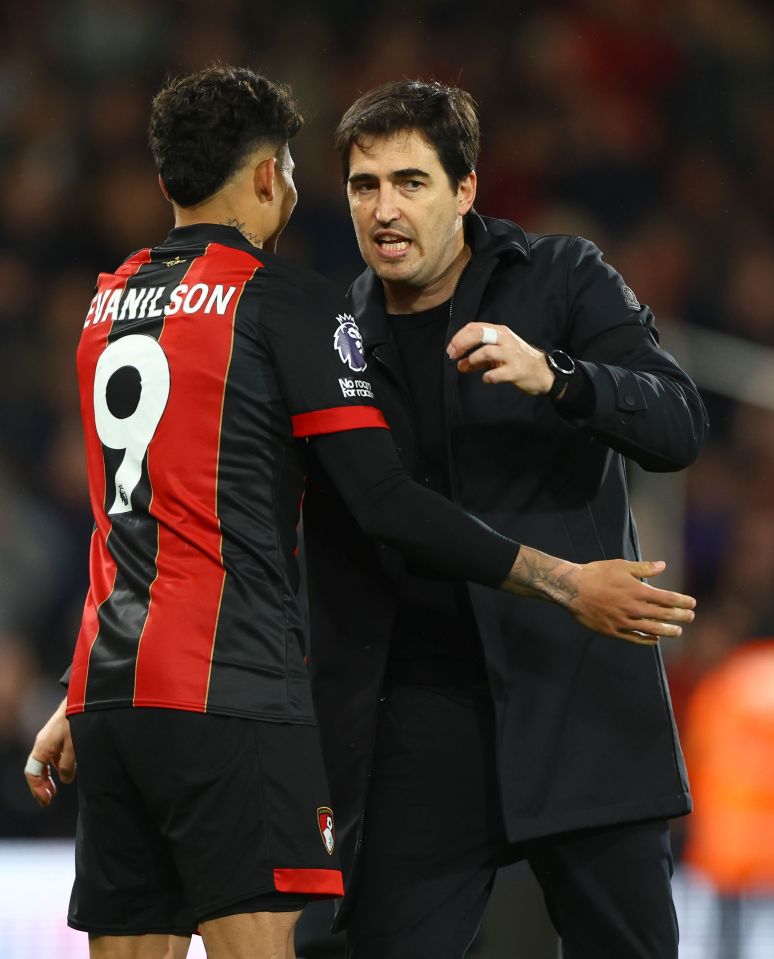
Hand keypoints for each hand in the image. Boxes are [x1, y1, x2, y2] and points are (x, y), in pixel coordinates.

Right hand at [24, 697, 74, 806]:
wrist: (82, 698)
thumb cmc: (77, 719)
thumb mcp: (74, 746)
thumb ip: (67, 765)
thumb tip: (65, 779)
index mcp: (42, 747)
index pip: (32, 773)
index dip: (37, 788)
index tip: (46, 800)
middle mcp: (42, 743)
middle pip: (36, 769)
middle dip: (41, 785)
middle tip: (49, 799)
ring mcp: (49, 738)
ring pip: (45, 762)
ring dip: (49, 776)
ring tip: (55, 788)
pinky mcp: (58, 733)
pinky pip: (53, 754)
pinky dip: (56, 765)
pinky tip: (67, 769)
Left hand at [446, 323, 553, 394]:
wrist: (542, 373)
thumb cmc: (516, 361)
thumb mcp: (496, 357)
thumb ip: (476, 360)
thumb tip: (459, 365)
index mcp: (500, 332)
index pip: (475, 327)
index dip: (459, 337)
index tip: (451, 349)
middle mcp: (505, 340)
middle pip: (479, 334)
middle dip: (461, 344)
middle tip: (453, 356)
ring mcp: (511, 355)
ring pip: (486, 351)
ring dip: (473, 359)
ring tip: (469, 366)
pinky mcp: (516, 371)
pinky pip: (496, 374)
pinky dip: (487, 377)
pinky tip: (486, 378)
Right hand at [505, 550, 695, 643]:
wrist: (572, 589)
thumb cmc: (596, 573)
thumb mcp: (621, 566)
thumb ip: (643, 568)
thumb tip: (663, 566)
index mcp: (637, 591)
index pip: (667, 599)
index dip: (682, 602)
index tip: (692, 603)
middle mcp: (633, 608)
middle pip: (663, 615)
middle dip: (680, 616)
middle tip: (691, 617)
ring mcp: (623, 622)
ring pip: (652, 629)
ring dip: (668, 631)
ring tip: (678, 631)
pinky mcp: (613, 631)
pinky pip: (634, 638)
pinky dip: (647, 639)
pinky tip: (655, 639)